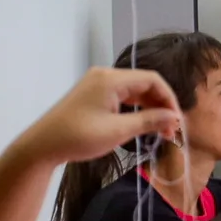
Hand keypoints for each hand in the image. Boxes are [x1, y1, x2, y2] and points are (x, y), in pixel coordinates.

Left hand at [19, 67, 180, 165]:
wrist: (43, 145)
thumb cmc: (79, 137)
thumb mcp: (118, 131)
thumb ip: (148, 120)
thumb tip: (174, 117)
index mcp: (111, 79)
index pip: (152, 79)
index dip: (169, 99)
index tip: (178, 121)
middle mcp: (105, 75)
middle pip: (143, 83)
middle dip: (160, 105)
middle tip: (171, 131)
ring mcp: (97, 84)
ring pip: (134, 91)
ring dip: (149, 108)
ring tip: (160, 131)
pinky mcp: (93, 95)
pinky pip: (121, 97)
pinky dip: (135, 109)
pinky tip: (143, 124)